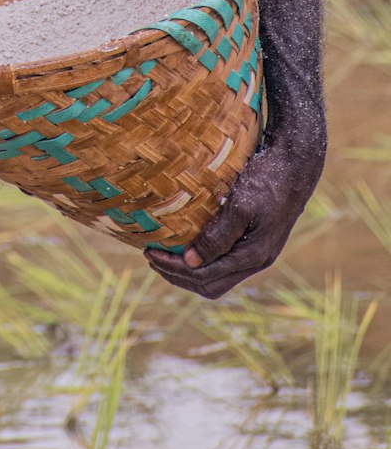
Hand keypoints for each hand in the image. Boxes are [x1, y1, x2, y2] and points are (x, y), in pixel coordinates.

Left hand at [144, 138, 323, 299]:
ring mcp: (259, 253)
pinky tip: (187, 244)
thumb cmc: (267, 179)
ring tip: (164, 255)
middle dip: (179, 275)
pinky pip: (225, 262)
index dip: (175, 270)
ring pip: (219, 277)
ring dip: (190, 271)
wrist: (296, 164)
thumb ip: (217, 236)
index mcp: (253, 255)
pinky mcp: (257, 242)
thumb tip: (190, 262)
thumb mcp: (240, 205)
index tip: (151, 253)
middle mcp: (257, 260)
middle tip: (152, 257)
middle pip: (211, 284)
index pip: (206, 277)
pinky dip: (203, 259)